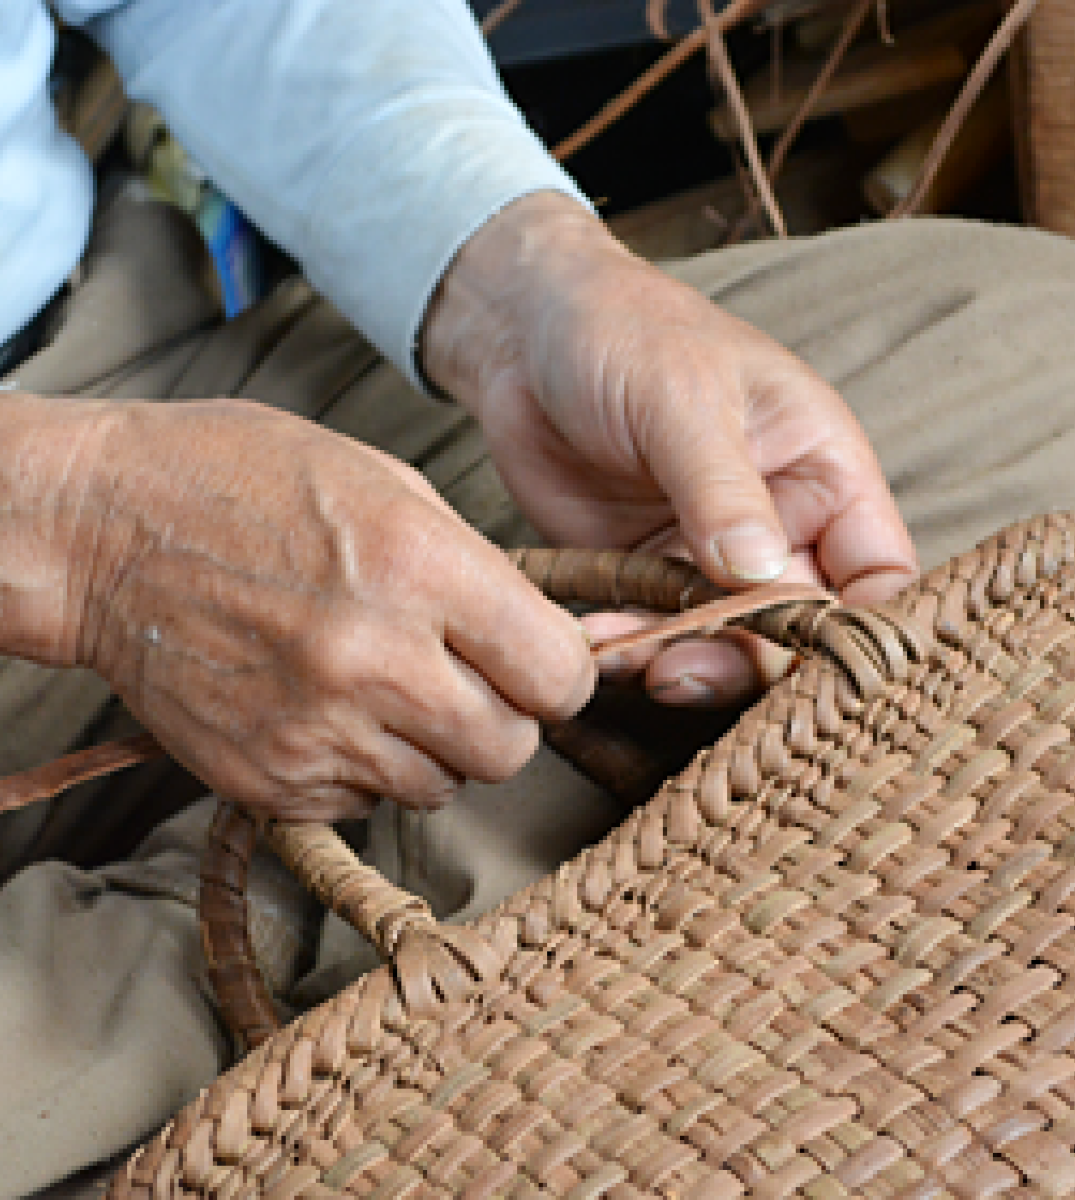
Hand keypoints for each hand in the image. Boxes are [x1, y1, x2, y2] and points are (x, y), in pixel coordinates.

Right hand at [53, 399, 593, 818]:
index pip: (557, 673)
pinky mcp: (266, 778)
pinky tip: (333, 712)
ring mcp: (315, 729)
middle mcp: (374, 658)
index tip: (544, 667)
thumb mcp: (383, 481)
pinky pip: (366, 805)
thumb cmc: (241, 483)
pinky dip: (368, 771)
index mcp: (418, 567)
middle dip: (510, 721)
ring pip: (444, 787)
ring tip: (393, 693)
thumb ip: (472, 566)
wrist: (99, 529)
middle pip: (513, 749)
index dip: (564, 674)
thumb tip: (535, 632)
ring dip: (439, 751)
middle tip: (476, 686)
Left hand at [422, 193, 917, 702]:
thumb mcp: (683, 399)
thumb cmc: (628, 332)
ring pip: (726, 646)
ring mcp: (709, 557)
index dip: (860, 629)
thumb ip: (723, 489)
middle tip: (687, 668)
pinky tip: (595, 639)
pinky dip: (629, 647)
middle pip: (800, 632)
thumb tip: (758, 575)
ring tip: (634, 660)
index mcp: (824, 473)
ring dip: (686, 665)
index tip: (813, 663)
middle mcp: (779, 525)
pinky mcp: (645, 574)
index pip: (879, 575)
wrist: (525, 334)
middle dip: (750, 661)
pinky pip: (653, 632)